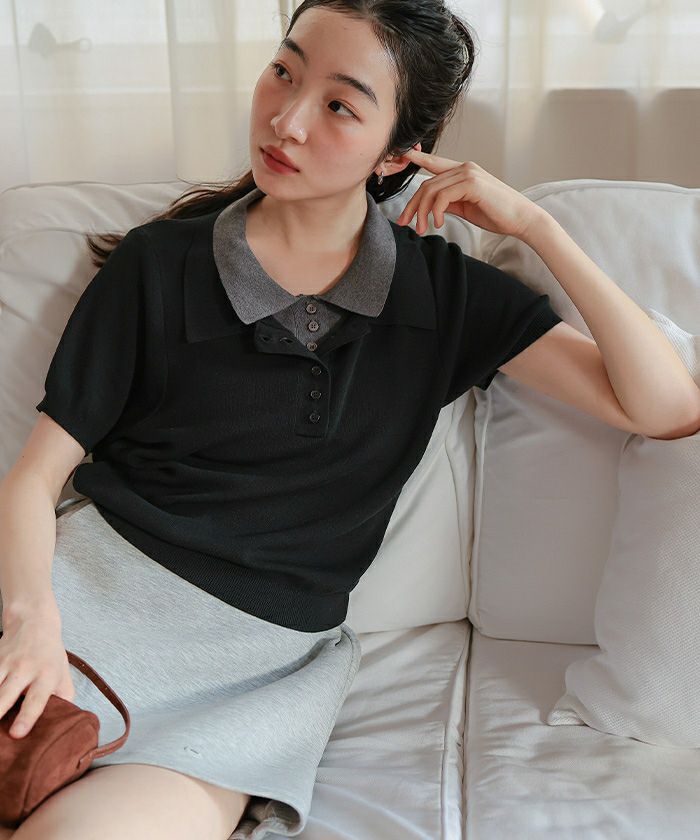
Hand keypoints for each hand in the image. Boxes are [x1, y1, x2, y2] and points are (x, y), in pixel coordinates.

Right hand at [0, 614, 73, 738]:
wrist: (34, 622)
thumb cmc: (50, 656)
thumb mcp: (62, 674)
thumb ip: (62, 698)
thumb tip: (60, 724)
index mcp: (46, 675)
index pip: (36, 699)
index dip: (27, 717)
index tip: (17, 734)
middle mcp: (25, 669)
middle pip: (4, 695)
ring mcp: (5, 663)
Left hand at [395, 149, 543, 238]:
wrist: (520, 219)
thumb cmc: (497, 214)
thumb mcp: (467, 207)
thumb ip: (449, 202)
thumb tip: (431, 207)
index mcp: (463, 171)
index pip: (434, 164)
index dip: (417, 159)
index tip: (401, 156)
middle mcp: (464, 168)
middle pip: (427, 184)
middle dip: (412, 205)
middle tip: (404, 223)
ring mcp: (468, 173)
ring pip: (431, 190)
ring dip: (421, 212)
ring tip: (421, 229)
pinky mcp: (472, 183)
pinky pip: (442, 197)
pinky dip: (435, 212)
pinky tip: (438, 223)